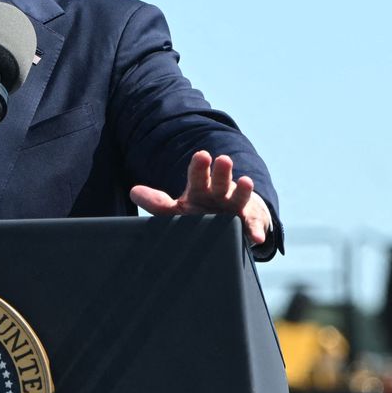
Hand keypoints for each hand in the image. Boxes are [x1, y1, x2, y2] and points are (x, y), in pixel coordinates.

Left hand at [128, 151, 271, 246]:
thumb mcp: (178, 209)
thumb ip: (158, 202)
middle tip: (223, 160)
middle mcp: (220, 194)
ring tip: (245, 182)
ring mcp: (236, 208)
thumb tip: (134, 192)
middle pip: (220, 181)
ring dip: (242, 190)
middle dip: (222, 171)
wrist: (229, 222)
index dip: (199, 167)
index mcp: (200, 189)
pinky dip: (257, 231)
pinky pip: (254, 228)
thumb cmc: (200, 213)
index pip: (198, 175)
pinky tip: (257, 237)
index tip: (202, 155)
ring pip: (239, 197)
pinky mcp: (248, 224)